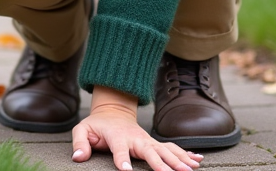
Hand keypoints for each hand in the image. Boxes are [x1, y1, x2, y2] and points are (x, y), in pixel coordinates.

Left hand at [71, 86, 201, 170]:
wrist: (113, 111)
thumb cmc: (97, 125)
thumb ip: (79, 142)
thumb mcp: (83, 129)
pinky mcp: (154, 143)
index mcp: (117, 136)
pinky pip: (172, 148)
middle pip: (150, 151)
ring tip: (191, 169)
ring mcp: (147, 140)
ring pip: (165, 150)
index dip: (122, 160)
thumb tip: (78, 157)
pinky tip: (197, 161)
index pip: (119, 149)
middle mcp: (136, 138)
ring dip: (179, 159)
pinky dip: (185, 154)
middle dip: (162, 162)